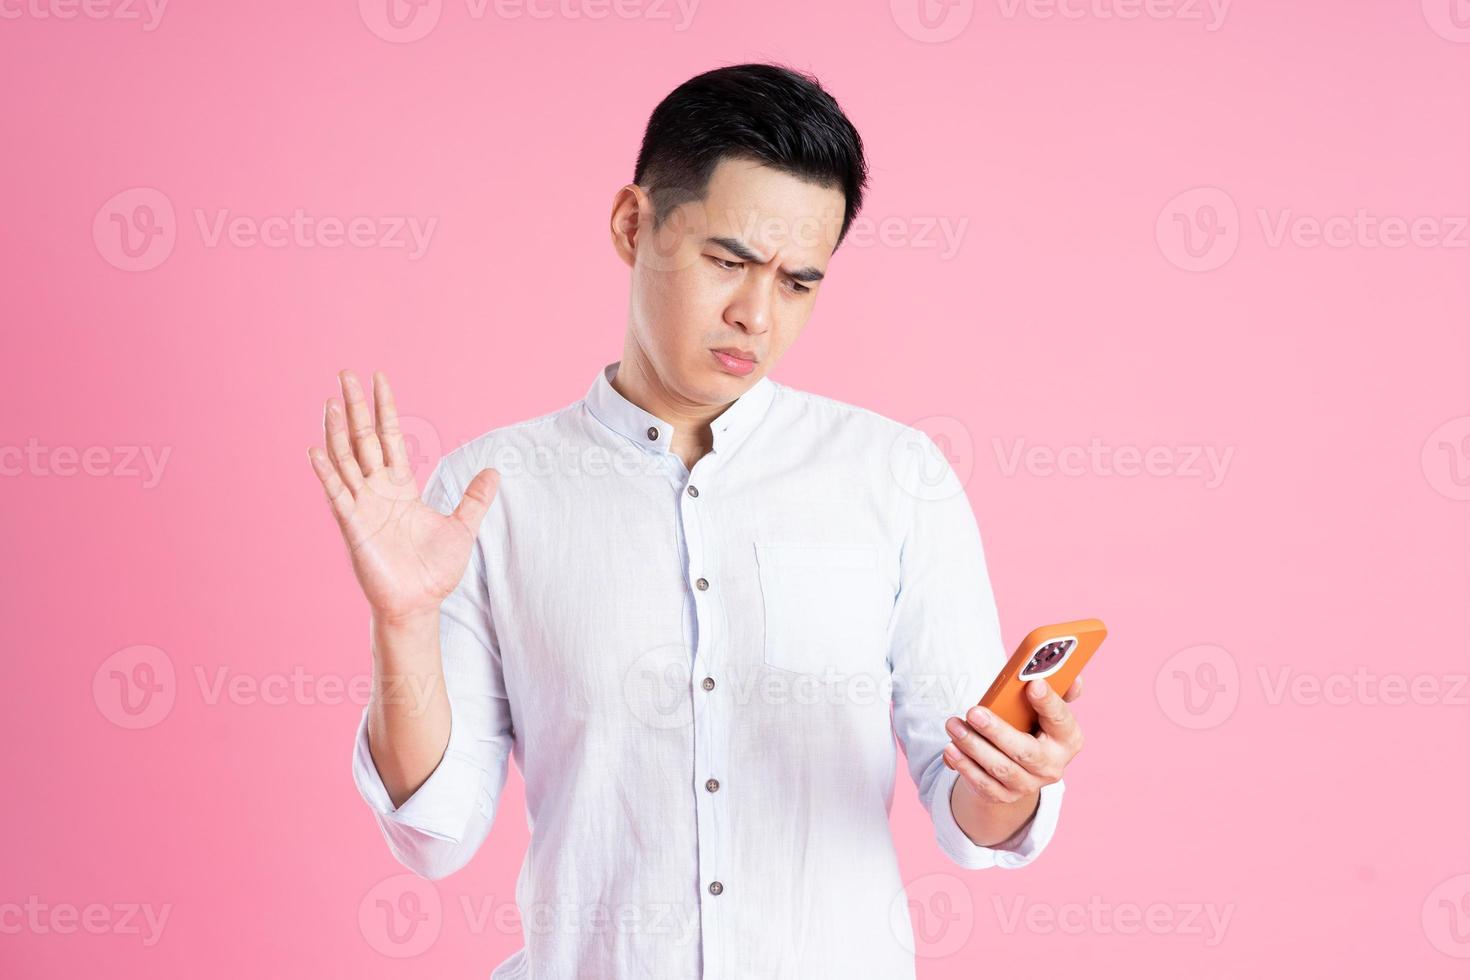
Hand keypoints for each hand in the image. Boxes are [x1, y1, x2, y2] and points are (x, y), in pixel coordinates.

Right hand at [307, 370, 499, 622]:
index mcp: (401, 489)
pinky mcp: (354, 526)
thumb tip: (494, 472)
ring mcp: (363, 506)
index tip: (379, 380)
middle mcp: (377, 492)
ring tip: (329, 401)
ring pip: (346, 460)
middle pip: (363, 439)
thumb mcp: (462, 527)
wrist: (419, 604)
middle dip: (355, 407)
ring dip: (336, 431)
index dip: (384, 409)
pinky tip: (315, 450)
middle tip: (345, 373)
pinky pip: (337, 494)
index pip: (390, 438)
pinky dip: (326, 472)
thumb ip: (475, 498)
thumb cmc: (434, 571)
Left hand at [942, 677, 1083, 804]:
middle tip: (974, 712)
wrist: (1019, 768)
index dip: (1048, 702)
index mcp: (1067, 739)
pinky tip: (951, 749)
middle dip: (997, 731)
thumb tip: (1071, 675)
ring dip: (973, 745)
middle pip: (1025, 751)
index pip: (1061, 720)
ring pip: (1000, 768)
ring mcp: (1028, 784)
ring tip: (953, 725)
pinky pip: (982, 783)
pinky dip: (964, 766)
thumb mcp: (1044, 710)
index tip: (1032, 684)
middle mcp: (1051, 766)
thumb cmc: (1030, 726)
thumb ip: (1056, 691)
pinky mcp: (1004, 795)